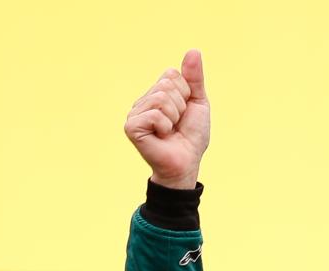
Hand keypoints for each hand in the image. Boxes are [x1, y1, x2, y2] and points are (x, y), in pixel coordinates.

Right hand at [124, 50, 210, 188]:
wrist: (187, 162)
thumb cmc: (192, 136)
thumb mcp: (198, 102)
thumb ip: (194, 78)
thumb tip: (193, 50)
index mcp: (156, 92)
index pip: (172, 74)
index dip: (186, 93)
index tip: (184, 112)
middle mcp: (142, 100)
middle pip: (167, 85)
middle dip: (181, 106)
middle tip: (177, 124)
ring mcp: (134, 113)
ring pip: (161, 98)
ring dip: (174, 117)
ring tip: (170, 131)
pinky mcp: (131, 126)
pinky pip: (155, 114)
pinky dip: (165, 126)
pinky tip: (162, 136)